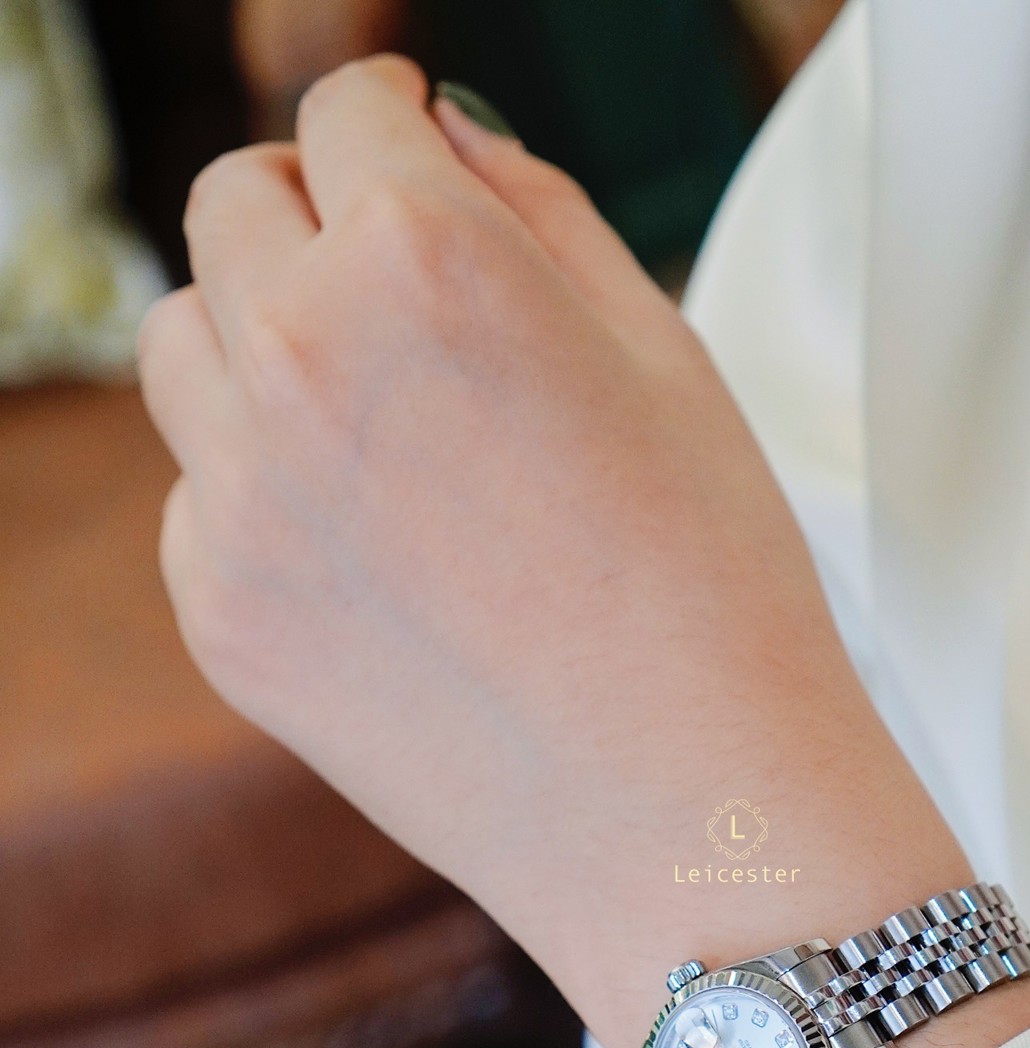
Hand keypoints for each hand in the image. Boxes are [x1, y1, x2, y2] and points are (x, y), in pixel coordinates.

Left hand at [139, 57, 1029, 1047]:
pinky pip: (198, 498)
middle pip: (234, 208)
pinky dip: (262, 496)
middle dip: (311, 218)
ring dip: (257, 342)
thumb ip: (535, 214)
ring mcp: (240, 498)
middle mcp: (302, 360)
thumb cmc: (713, 600)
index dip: (394, 127)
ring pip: (184, 345)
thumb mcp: (664, 354)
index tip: (405, 151)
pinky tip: (380, 557)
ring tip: (373, 420)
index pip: (346, 111)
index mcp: (423, 262)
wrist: (691, 822)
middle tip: (385, 278)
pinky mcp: (221, 614)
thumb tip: (447, 150)